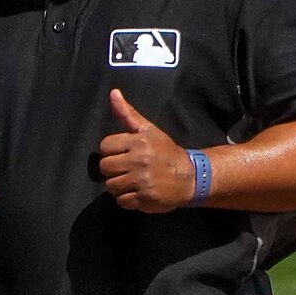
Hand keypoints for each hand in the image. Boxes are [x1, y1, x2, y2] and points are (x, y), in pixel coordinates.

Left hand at [98, 91, 197, 211]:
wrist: (190, 177)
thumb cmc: (166, 153)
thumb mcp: (149, 131)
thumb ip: (128, 114)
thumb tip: (113, 93)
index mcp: (138, 142)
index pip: (105, 146)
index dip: (111, 152)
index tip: (123, 155)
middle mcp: (139, 161)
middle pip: (105, 167)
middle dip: (113, 170)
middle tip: (127, 170)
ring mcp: (142, 181)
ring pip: (111, 186)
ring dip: (119, 186)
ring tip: (132, 182)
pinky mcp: (145, 198)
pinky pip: (122, 201)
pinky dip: (127, 200)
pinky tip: (138, 193)